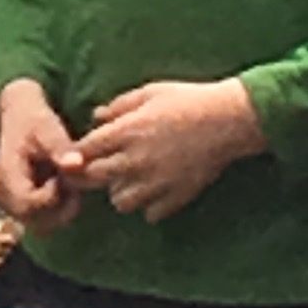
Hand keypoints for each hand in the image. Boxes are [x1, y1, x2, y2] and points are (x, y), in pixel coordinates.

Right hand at [0, 79, 86, 230]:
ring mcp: (10, 203)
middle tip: (72, 183)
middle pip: (34, 221)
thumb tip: (77, 164)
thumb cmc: (32, 118)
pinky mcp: (19, 206)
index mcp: (6, 175)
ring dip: (60, 211)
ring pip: (39, 225)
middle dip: (60, 208)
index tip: (64, 177)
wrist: (20, 116)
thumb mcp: (46, 125)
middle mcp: (4, 194)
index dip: (53, 197)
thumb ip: (60, 145)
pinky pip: (40, 221)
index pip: (28, 205)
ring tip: (68, 184)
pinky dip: (56, 211)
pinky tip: (62, 190)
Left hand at [74, 76, 264, 223]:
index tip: (85, 151)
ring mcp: (155, 183)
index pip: (85, 151)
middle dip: (93, 173)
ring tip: (132, 177)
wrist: (227, 120)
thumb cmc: (187, 100)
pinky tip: (156, 188)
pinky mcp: (175, 198)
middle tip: (104, 165)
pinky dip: (149, 205)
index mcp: (126, 131)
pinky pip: (149, 214)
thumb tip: (96, 116)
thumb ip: (119, 105)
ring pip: (119, 202)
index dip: (80, 152)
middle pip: (95, 179)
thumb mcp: (150, 92)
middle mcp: (135, 160)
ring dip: (121, 191)